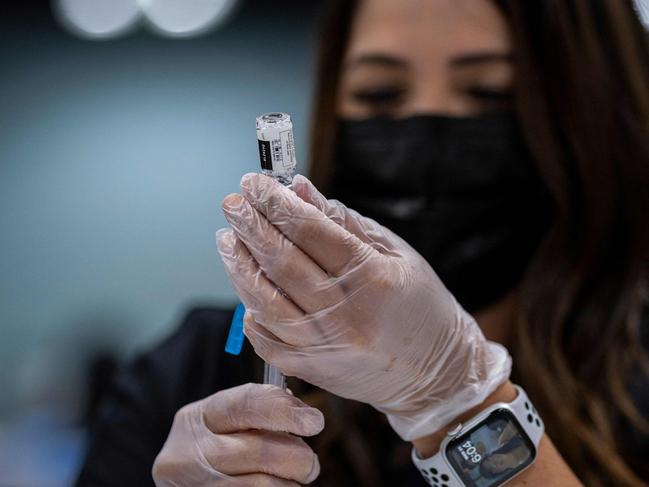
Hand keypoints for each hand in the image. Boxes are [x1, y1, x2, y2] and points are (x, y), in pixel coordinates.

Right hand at [152, 383, 322, 485]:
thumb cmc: (209, 449)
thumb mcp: (218, 423)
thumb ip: (254, 410)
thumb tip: (301, 412)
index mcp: (197, 418)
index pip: (245, 404)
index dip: (284, 410)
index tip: (314, 421)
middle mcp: (191, 453)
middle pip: (260, 450)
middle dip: (298, 455)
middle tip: (310, 463)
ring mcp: (199, 486)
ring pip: (264, 484)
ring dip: (290, 481)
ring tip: (294, 477)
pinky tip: (277, 486)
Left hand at [217, 173, 509, 440]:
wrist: (435, 374)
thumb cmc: (421, 305)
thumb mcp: (395, 252)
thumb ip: (343, 221)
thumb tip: (298, 189)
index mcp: (371, 277)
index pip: (309, 230)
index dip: (276, 203)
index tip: (254, 183)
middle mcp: (343, 313)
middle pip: (281, 262)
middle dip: (250, 226)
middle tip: (231, 203)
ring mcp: (323, 345)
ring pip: (265, 300)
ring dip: (239, 265)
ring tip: (227, 239)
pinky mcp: (309, 369)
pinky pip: (266, 337)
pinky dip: (250, 309)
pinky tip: (245, 285)